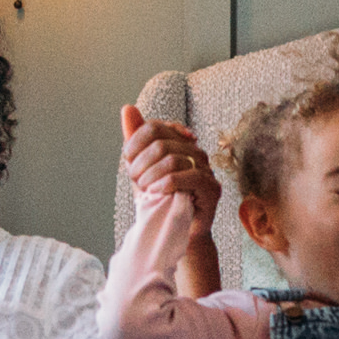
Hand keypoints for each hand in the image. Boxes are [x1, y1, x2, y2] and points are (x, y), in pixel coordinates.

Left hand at [117, 102, 215, 217]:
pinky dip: (165, 184)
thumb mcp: (142, 168)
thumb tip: (127, 108)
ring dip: (151, 176)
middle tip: (135, 179)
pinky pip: (187, 177)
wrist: (177, 231)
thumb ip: (135, 140)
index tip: (128, 161)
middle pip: (162, 143)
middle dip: (141, 163)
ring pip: (173, 159)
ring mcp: (206, 168)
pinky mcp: (211, 188)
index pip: (155, 127)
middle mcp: (195, 150)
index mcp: (179, 142)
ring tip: (145, 189)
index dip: (136, 143)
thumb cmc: (160, 198)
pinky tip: (157, 193)